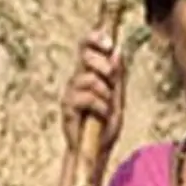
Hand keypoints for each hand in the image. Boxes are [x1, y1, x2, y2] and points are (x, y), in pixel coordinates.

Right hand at [61, 31, 125, 154]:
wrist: (98, 147)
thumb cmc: (107, 120)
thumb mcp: (118, 94)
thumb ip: (117, 73)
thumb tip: (117, 50)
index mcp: (90, 71)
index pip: (86, 45)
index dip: (95, 37)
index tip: (109, 43)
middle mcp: (77, 78)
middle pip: (85, 55)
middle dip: (104, 64)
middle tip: (111, 79)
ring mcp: (70, 92)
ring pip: (89, 78)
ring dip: (105, 92)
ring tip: (107, 106)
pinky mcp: (67, 107)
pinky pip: (86, 97)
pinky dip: (100, 105)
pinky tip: (102, 114)